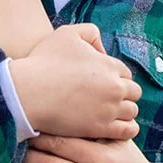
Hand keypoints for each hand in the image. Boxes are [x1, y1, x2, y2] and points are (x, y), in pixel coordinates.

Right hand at [8, 24, 140, 140]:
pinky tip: (116, 126)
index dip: (115, 76)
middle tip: (107, 98)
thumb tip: (101, 49)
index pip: (125, 72)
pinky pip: (128, 130)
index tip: (102, 82)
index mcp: (109, 65)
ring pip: (132, 111)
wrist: (28, 93)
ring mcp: (109, 109)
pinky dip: (126, 128)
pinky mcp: (101, 128)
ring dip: (124, 111)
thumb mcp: (67, 33)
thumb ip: (90, 32)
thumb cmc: (44, 61)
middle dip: (123, 93)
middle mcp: (115, 87)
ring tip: (110, 113)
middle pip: (134, 92)